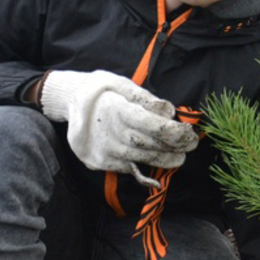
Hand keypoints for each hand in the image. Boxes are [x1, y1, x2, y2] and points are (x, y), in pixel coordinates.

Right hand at [39, 69, 198, 184]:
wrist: (68, 102)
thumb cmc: (99, 89)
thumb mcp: (120, 83)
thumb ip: (145, 98)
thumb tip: (169, 111)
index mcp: (116, 110)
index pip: (151, 124)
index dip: (173, 131)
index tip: (189, 133)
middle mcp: (109, 133)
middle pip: (148, 144)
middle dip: (173, 146)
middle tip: (192, 144)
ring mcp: (103, 150)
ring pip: (140, 159)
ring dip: (163, 160)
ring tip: (180, 157)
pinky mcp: (99, 162)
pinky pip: (126, 169)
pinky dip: (143, 172)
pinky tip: (157, 177)